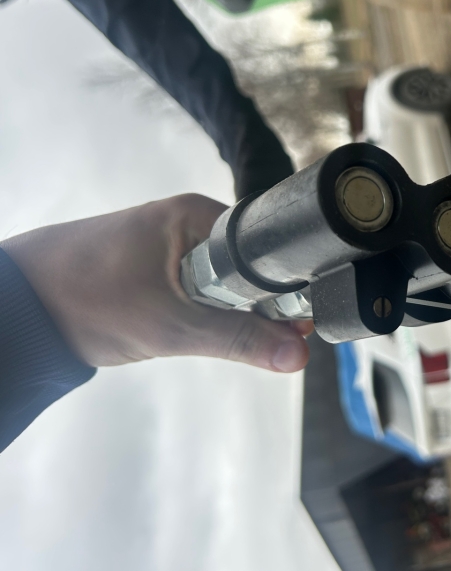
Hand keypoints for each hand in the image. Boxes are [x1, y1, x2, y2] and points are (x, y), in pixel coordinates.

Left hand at [0, 194, 311, 370]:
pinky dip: (207, 310)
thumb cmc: (89, 299)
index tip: (301, 323)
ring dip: (233, 310)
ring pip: (225, 281)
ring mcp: (171, 243)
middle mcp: (189, 222)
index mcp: (197, 216)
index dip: (286, 287)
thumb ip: (239, 338)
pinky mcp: (156, 266)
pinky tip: (204, 330)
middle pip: (250, 265)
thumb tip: (298, 354)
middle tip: (274, 338)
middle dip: (261, 304)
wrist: (16, 305)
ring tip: (236, 337)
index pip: (266, 247)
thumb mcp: (172, 325)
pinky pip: (201, 288)